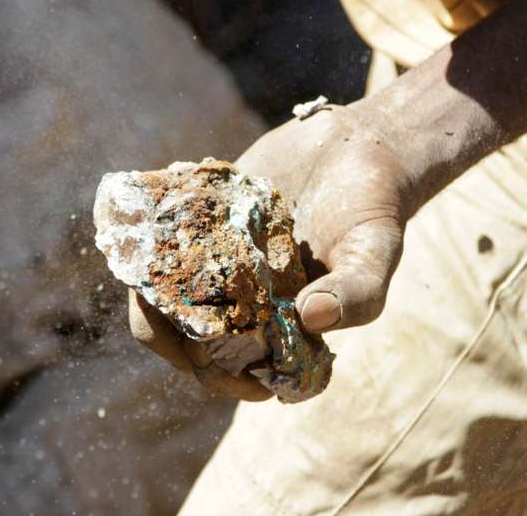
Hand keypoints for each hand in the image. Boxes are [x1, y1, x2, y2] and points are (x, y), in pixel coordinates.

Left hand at [129, 103, 410, 399]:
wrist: (352, 149)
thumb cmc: (371, 211)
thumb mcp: (376, 252)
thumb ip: (356, 293)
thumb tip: (311, 318)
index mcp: (282, 334)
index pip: (241, 378)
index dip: (225, 378)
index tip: (222, 356)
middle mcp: (243, 309)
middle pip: (188, 346)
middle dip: (175, 335)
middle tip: (177, 304)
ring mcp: (216, 270)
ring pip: (162, 300)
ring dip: (153, 289)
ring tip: (160, 264)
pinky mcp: (199, 228)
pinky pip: (158, 247)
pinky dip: (151, 239)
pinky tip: (163, 216)